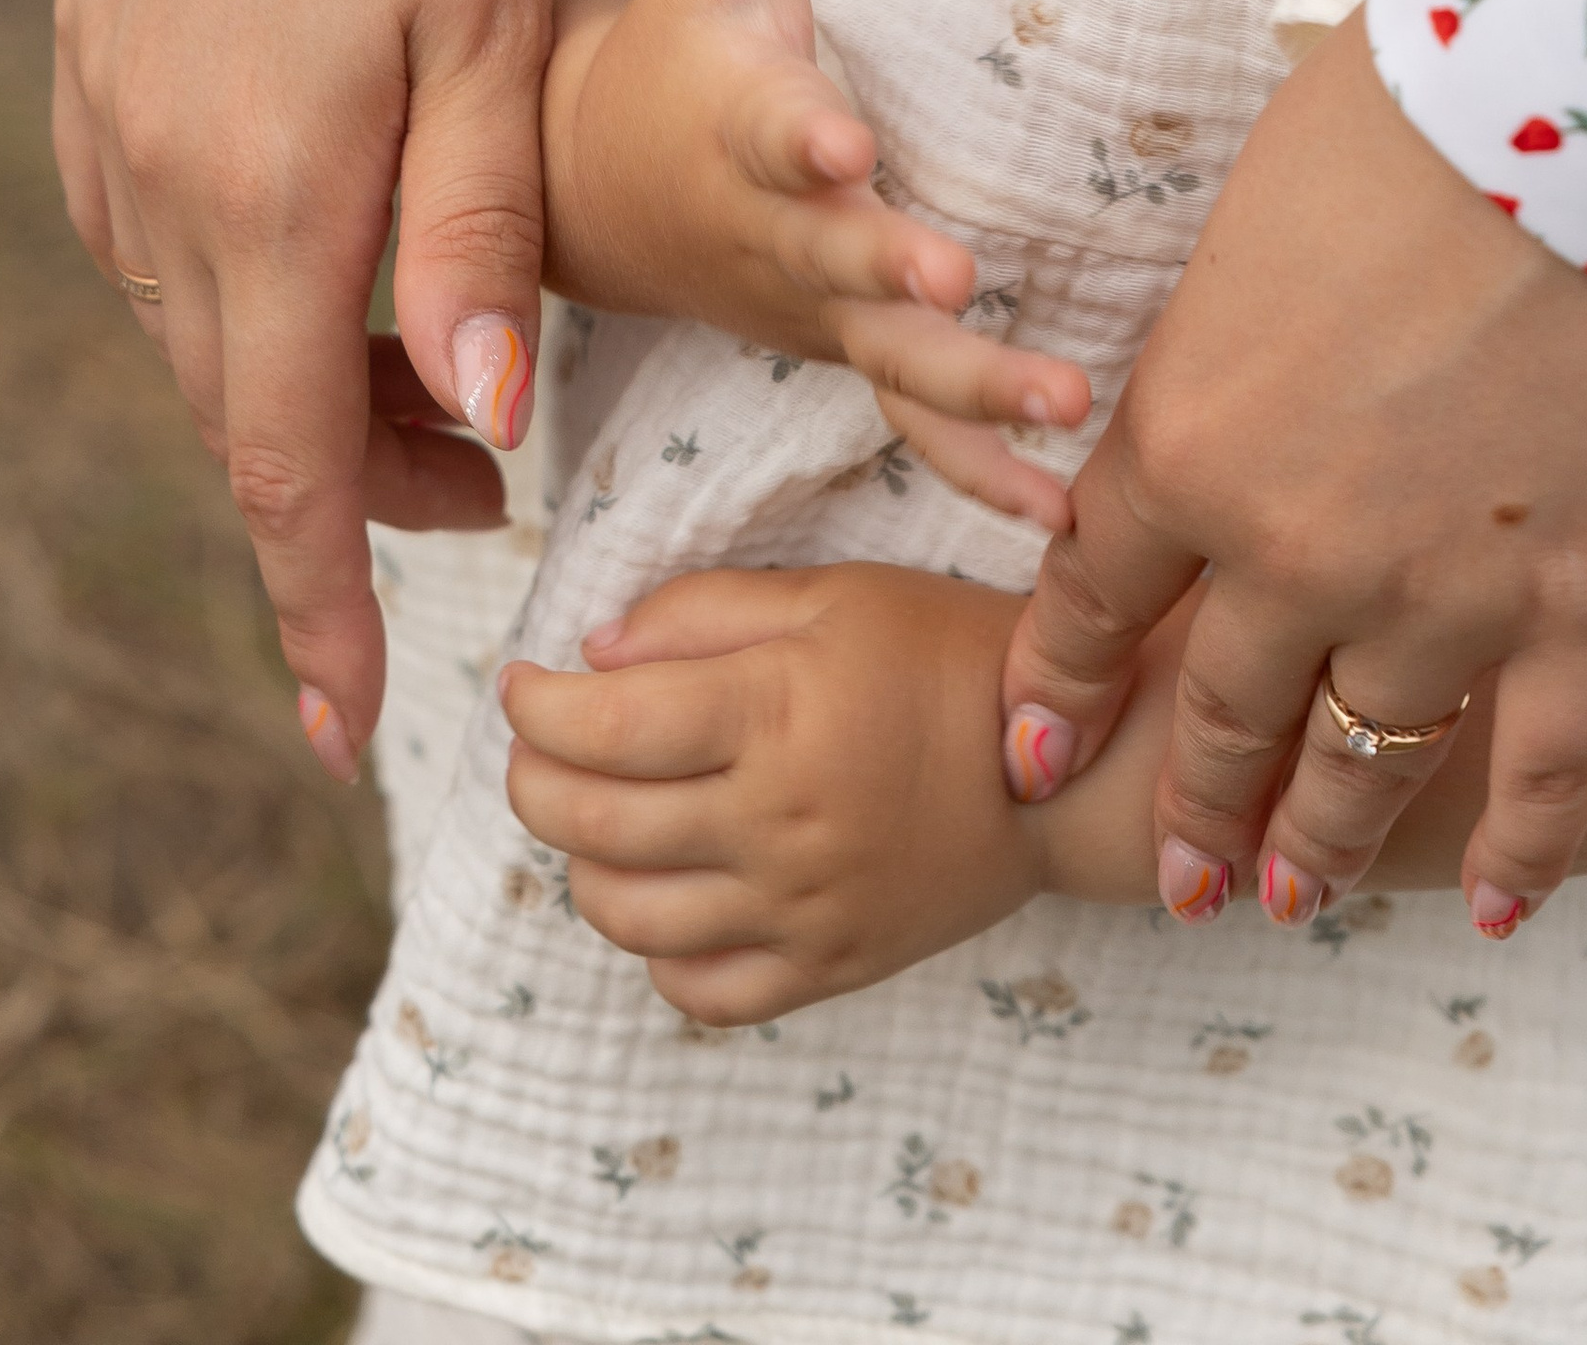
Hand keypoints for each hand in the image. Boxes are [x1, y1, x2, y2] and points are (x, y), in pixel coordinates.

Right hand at [53, 0, 561, 773]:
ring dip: (291, 382)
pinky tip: (311, 251)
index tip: (349, 734)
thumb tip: (471, 421)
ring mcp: (103, 104)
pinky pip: (146, 221)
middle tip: (484, 501)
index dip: (321, 605)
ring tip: (421, 385)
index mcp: (266, 191)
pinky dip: (234, 280)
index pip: (283, 461)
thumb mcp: (497, 26)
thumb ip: (477, 230)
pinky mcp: (91, 43)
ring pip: (190, 318)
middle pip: (236, 404)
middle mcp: (152, 171)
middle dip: (343, 489)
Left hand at [501, 565, 1043, 1018]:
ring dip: (584, 864)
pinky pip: (700, 993)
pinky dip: (658, 952)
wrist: (1066, 761)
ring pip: (627, 918)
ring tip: (600, 815)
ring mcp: (802, 910)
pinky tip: (671, 892)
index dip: (532, 705)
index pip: (601, 726)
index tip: (520, 683)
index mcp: (774, 714)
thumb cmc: (940, 652)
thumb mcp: (827, 594)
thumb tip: (590, 655)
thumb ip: (700, 614)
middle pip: (591, 826)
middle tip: (537, 747)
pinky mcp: (828, 969)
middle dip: (532, 781)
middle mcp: (778, 823)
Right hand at [542, 0, 1088, 498]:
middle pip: (841, 257)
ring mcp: (812, 308)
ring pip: (890, 358)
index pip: (774, 125)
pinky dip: (980, 477)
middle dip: (900, 275)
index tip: (846, 136)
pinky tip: (1061, 526)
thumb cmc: (683, 58)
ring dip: (973, 397)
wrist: (599, 197)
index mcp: (747, 123)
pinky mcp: (847, 354)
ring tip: (1065, 419)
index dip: (805, 132)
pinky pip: (914, 425)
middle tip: (966, 287)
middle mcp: (776, 230)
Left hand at [999, 9, 1586, 935]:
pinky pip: (1550, 769)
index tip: (1033, 753)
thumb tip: (1231, 378)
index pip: (1093, 599)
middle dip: (1189, 802)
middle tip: (1176, 876)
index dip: (1060, 689)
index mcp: (1190, 440)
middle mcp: (1296, 552)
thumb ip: (1225, 341)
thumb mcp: (1254, 225)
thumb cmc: (1411, 114)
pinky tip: (1503, 907)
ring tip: (1292, 900)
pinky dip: (1522, 848)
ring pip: (1365, 764)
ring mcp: (1449, 596)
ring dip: (1322, 843)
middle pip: (1220, 708)